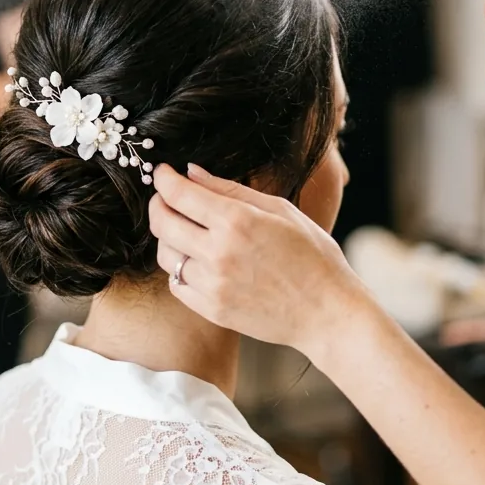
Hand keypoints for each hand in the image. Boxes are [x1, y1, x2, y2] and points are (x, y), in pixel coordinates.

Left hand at [149, 163, 371, 354]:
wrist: (327, 312)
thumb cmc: (313, 256)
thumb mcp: (280, 210)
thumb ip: (232, 189)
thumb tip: (193, 172)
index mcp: (237, 222)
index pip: (179, 194)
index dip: (164, 179)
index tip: (162, 173)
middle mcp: (218, 253)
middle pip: (162, 223)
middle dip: (157, 204)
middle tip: (164, 198)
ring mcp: (212, 285)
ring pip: (165, 255)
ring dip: (168, 238)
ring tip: (184, 230)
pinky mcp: (211, 310)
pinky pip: (177, 284)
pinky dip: (180, 269)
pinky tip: (197, 261)